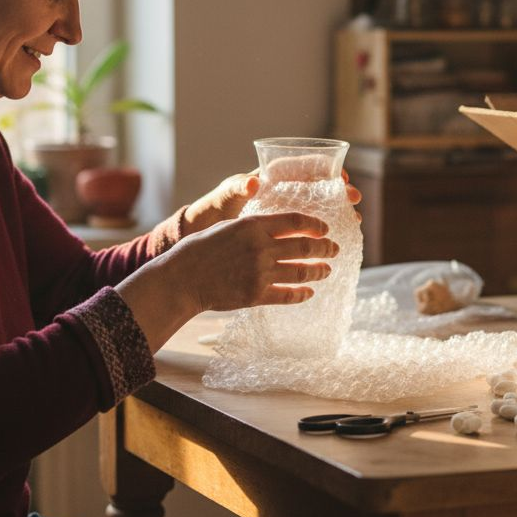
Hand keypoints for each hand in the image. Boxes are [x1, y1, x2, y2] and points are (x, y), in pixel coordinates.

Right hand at [116, 212, 340, 348]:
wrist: (182, 279)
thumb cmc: (200, 249)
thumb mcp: (227, 226)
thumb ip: (253, 227)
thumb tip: (277, 227)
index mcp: (253, 225)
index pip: (295, 221)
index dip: (315, 225)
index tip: (325, 228)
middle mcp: (261, 247)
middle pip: (305, 246)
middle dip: (325, 248)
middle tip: (334, 249)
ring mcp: (260, 273)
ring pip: (301, 271)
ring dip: (318, 271)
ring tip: (327, 270)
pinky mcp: (256, 295)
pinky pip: (287, 295)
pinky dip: (302, 294)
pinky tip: (309, 292)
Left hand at [181, 165, 362, 234]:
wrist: (207, 237)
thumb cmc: (214, 211)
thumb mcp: (224, 198)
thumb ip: (237, 188)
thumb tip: (253, 182)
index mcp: (271, 178)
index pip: (303, 167)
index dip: (325, 168)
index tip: (341, 176)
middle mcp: (283, 193)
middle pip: (318, 187)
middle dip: (339, 191)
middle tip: (355, 199)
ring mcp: (286, 213)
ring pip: (319, 208)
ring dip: (338, 212)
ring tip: (354, 221)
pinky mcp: (285, 233)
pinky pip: (309, 229)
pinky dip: (324, 233)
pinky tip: (336, 241)